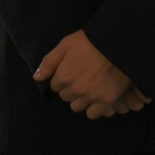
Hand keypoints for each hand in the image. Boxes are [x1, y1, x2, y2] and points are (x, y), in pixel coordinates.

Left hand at [33, 30, 151, 118]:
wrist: (118, 44)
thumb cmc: (91, 41)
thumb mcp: (66, 44)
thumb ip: (49, 62)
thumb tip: (36, 78)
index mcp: (63, 75)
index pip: (54, 86)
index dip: (62, 79)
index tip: (70, 72)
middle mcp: (75, 89)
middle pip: (66, 96)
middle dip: (70, 89)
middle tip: (81, 78)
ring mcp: (91, 96)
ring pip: (77, 107)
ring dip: (80, 99)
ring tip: (89, 88)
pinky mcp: (106, 101)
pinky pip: (93, 114)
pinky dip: (93, 108)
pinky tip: (96, 98)